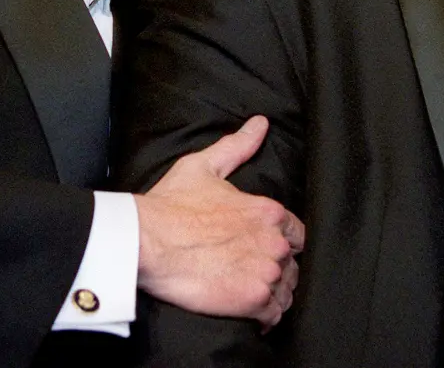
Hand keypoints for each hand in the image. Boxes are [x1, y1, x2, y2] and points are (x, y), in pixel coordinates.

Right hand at [133, 115, 303, 330]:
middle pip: (292, 263)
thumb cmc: (171, 204)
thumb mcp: (203, 166)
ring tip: (256, 297)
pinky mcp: (252, 299)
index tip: (266, 248)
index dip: (284, 242)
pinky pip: (273, 315)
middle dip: (279, 269)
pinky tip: (254, 317)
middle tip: (257, 274)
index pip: (297, 233)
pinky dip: (266, 319)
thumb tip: (260, 124)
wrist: (146, 240)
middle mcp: (273, 241)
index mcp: (268, 211)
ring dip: (275, 295)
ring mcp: (266, 271)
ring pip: (286, 291)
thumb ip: (237, 147)